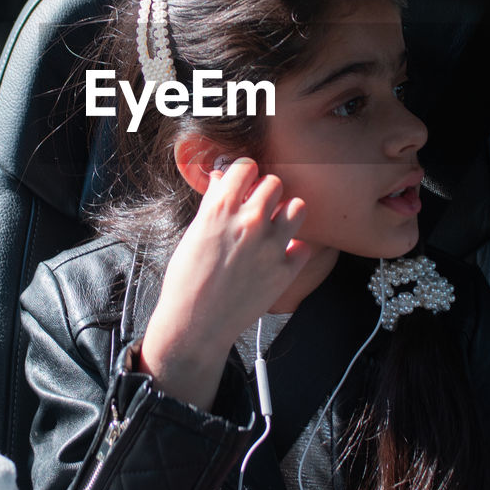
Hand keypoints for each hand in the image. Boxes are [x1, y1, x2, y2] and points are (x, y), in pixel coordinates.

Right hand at [140, 157, 311, 406]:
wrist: (196, 323)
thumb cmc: (187, 279)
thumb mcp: (194, 232)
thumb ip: (212, 202)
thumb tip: (222, 178)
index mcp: (222, 209)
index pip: (247, 167)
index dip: (244, 173)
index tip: (243, 182)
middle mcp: (250, 222)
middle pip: (275, 183)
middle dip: (266, 191)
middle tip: (258, 206)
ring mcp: (271, 246)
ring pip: (298, 207)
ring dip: (286, 213)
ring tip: (275, 225)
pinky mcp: (285, 270)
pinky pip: (303, 246)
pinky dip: (293, 249)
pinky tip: (278, 256)